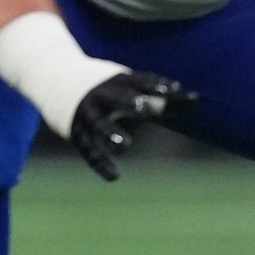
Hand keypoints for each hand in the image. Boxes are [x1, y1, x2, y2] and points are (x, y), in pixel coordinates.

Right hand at [67, 70, 194, 181]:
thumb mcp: (131, 88)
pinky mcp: (76, 132)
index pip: (140, 81)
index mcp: (118, 81)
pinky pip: (89, 150)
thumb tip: (199, 101)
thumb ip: (163, 99)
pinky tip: (114, 177)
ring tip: (125, 145)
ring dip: (111, 133)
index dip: (155, 86)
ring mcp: (87, 113)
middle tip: (143, 108)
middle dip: (128, 101)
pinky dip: (101, 163)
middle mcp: (101, 94)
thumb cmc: (107, 87)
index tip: (174, 91)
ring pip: (98, 124)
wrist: (54, 77)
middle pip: (116, 97)